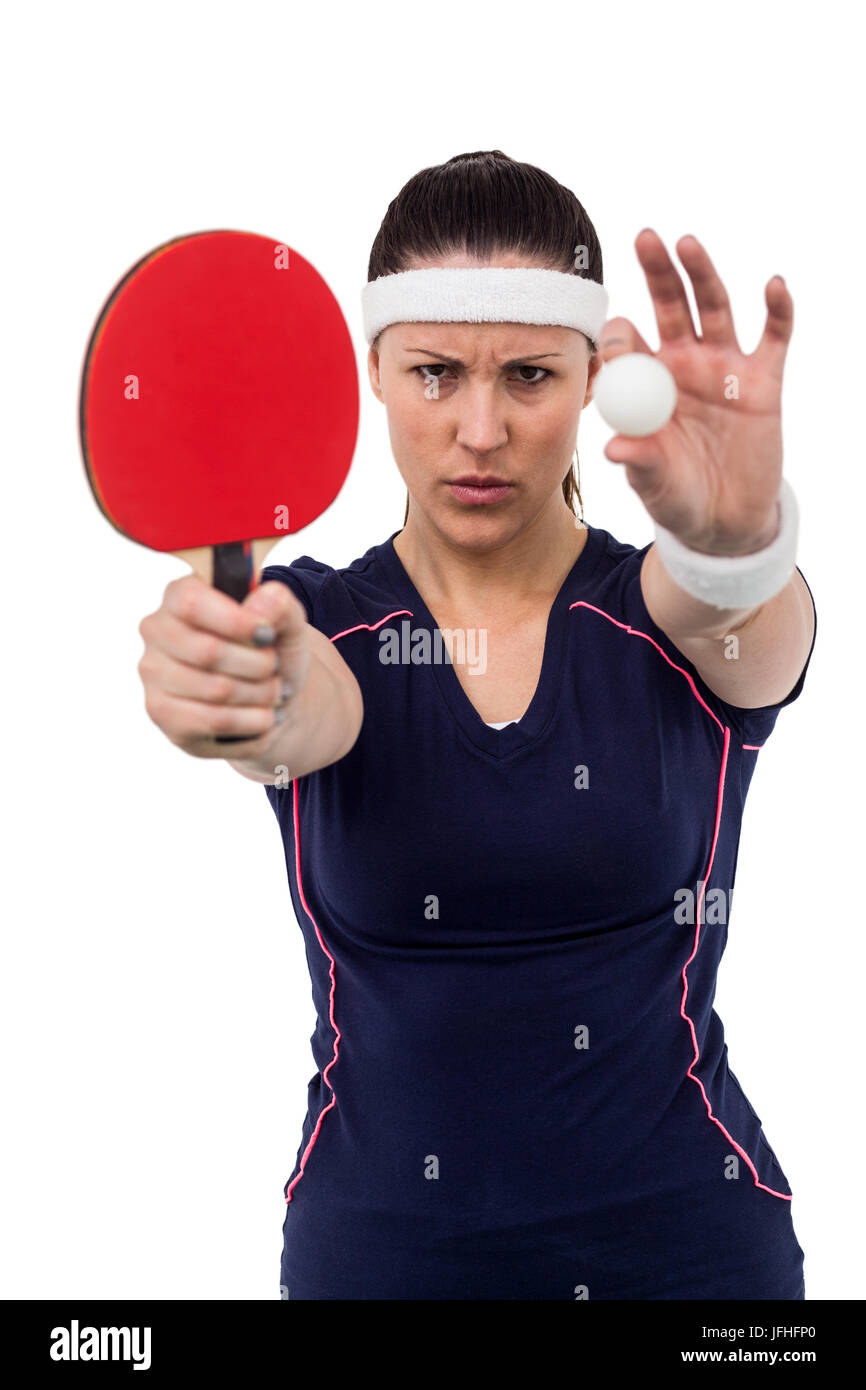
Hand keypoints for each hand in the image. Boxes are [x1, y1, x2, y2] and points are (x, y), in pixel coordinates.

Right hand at [137, 576, 308, 755]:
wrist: (270, 699)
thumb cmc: (271, 653)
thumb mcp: (287, 623)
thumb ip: (281, 604)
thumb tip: (266, 598)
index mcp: (180, 595)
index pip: (191, 603)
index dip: (235, 622)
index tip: (268, 635)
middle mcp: (156, 631)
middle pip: (208, 651)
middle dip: (258, 665)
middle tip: (276, 669)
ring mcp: (154, 674)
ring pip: (216, 690)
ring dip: (261, 695)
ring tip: (276, 693)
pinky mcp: (162, 714)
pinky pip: (215, 721)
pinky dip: (253, 721)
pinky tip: (265, 716)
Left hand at [597, 229, 791, 555]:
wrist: (724, 520)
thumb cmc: (676, 496)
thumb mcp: (655, 485)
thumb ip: (639, 463)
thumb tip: (614, 447)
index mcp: (646, 386)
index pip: (629, 345)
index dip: (622, 336)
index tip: (619, 337)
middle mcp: (682, 365)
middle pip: (669, 307)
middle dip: (658, 273)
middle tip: (644, 238)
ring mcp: (723, 368)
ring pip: (714, 309)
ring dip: (703, 275)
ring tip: (687, 244)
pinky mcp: (764, 380)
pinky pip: (774, 337)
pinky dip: (778, 311)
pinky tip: (774, 285)